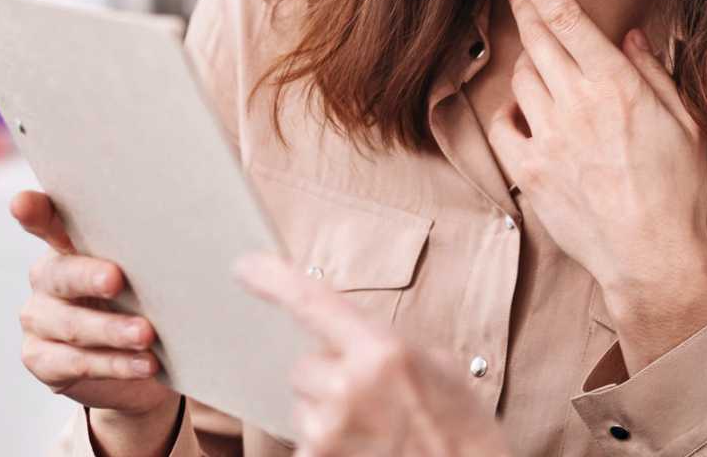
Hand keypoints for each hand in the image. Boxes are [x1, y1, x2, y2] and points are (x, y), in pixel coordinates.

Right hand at [9, 191, 180, 447]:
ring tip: (147, 335)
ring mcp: (40, 319)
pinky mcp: (42, 359)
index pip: (46, 220)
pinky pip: (76, 363)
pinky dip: (115, 364)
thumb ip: (154, 254)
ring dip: (112, 330)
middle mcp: (48, 278)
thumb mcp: (152, 272)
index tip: (22, 203)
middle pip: (60, 274)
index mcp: (70, 245)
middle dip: (88, 277)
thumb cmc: (151, 300)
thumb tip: (204, 243)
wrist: (147, 363)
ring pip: (71, 324)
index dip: (33, 212)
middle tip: (117, 280)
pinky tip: (144, 363)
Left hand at [235, 254, 511, 456]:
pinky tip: (365, 450)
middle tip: (369, 399)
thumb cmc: (461, 429)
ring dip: (327, 415)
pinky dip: (329, 447)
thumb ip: (386, 346)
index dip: (274, 280)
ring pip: (303, 408)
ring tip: (373, 432)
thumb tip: (347, 337)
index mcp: (383, 352)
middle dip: (327, 377)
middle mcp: (349, 387)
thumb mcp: (437, 368)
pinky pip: (306, 443)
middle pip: (304, 367)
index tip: (245, 267)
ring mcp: (329, 431)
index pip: (313, 302)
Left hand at [482, 0, 706, 369]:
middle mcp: (577, 105)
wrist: (652, 259)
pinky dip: (514, 114)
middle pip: (536, 39)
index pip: (567, 19)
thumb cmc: (678, 191)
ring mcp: (548, 138)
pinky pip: (503, 123)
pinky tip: (535, 120)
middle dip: (523, 6)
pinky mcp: (528, 171)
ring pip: (520, 78)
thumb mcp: (684, 124)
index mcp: (617, 86)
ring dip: (532, 67)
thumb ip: (653, 73)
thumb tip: (631, 35)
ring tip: (556, 80)